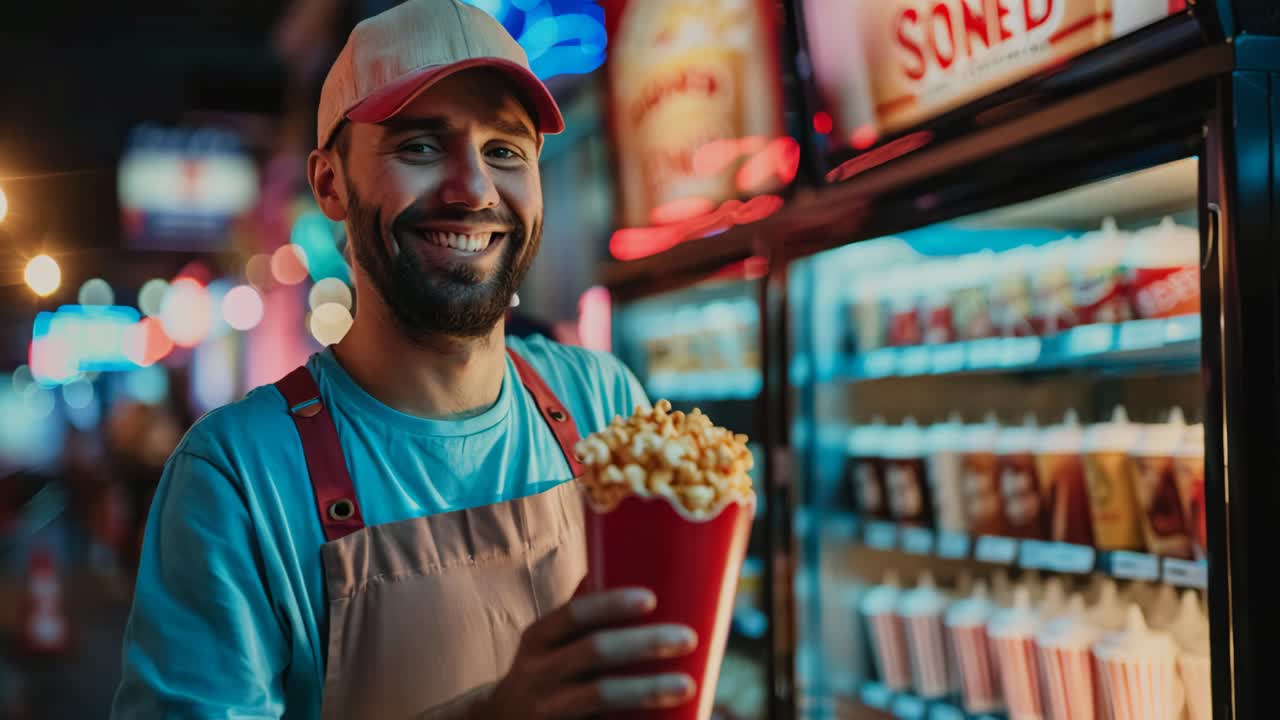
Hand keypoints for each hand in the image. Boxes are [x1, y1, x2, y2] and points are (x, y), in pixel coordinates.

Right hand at [479, 587, 697, 718]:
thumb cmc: (544, 673)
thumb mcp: (548, 644)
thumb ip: (579, 616)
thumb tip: (619, 565)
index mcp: (538, 639)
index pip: (574, 614)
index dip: (611, 604)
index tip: (651, 599)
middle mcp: (537, 672)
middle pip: (594, 652)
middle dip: (644, 643)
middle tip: (688, 638)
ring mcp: (545, 709)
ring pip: (599, 696)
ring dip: (647, 689)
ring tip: (686, 684)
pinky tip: (664, 718)